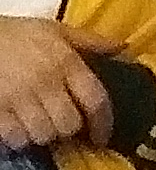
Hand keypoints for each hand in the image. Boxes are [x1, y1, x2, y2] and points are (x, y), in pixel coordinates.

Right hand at [0, 16, 112, 152]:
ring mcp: (19, 100)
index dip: (104, 123)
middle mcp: (46, 83)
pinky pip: (16, 139)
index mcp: (66, 62)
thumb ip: (90, 41)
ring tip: (42, 124)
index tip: (102, 136)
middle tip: (63, 122)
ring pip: (44, 135)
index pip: (95, 100)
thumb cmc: (20, 35)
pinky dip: (21, 138)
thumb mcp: (56, 30)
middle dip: (69, 128)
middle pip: (69, 124)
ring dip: (45, 134)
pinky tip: (21, 127)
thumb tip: (124, 48)